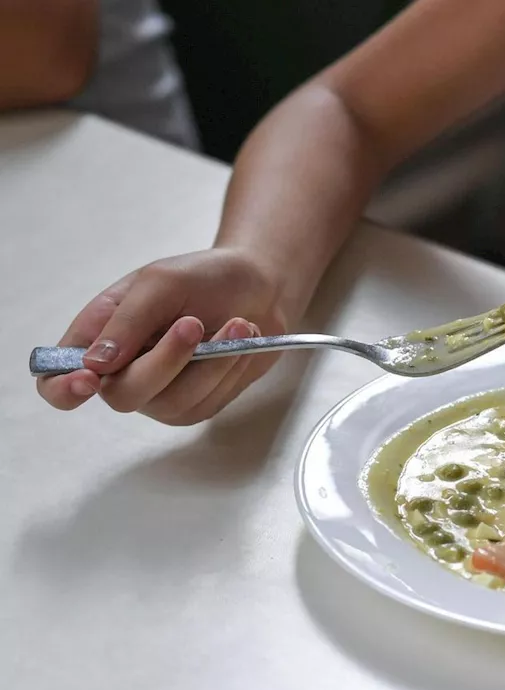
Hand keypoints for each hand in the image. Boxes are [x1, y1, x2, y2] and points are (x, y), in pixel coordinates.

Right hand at [36, 248, 287, 424]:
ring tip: (237, 323)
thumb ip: (127, 321)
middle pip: (123, 396)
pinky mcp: (199, 403)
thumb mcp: (160, 282)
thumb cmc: (201, 278)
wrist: (258, 286)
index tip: (89, 378)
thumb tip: (94, 364)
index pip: (55, 381)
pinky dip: (230, 368)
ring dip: (210, 362)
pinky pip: (208, 400)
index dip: (63, 389)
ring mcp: (161, 395)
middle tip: (194, 323)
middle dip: (164, 361)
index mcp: (96, 339)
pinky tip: (243, 339)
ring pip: (173, 402)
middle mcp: (122, 374)